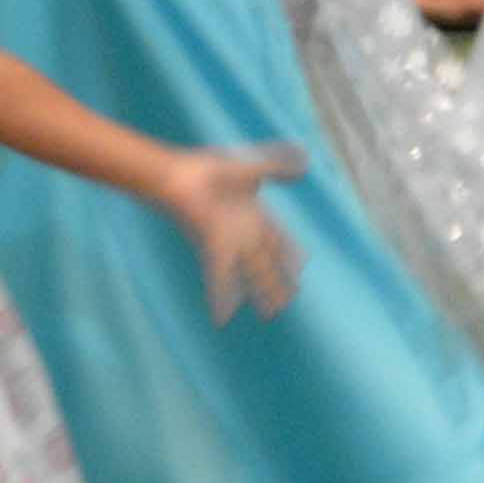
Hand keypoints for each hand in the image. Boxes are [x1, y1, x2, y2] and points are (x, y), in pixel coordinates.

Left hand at [154, 146, 301, 320]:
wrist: (178, 176)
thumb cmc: (207, 168)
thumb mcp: (251, 166)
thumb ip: (278, 166)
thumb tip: (305, 165)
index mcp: (254, 214)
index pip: (278, 237)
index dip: (290, 251)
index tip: (301, 265)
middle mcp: (244, 232)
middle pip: (267, 260)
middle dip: (279, 281)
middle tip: (289, 300)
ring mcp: (230, 242)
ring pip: (251, 273)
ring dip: (261, 294)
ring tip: (270, 314)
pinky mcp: (214, 247)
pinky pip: (221, 277)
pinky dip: (222, 298)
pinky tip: (222, 318)